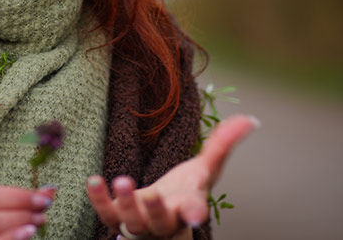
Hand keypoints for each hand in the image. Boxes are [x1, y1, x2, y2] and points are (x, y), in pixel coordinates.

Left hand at [86, 114, 257, 238]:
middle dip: (154, 210)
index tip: (196, 216)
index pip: (193, 212)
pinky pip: (106, 214)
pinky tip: (92, 180)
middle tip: (151, 196)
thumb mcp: (206, 169)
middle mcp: (163, 221)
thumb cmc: (186, 191)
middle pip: (159, 221)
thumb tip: (251, 120)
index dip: (195, 215)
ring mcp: (139, 223)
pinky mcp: (116, 218)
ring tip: (121, 179)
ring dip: (124, 203)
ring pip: (130, 221)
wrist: (162, 217)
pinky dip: (98, 199)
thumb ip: (224, 144)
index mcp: (187, 207)